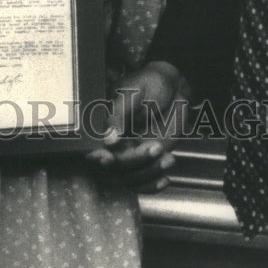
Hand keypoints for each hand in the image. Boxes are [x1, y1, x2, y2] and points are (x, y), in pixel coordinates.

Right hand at [86, 61, 189, 191]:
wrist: (174, 87)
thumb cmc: (151, 82)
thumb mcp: (132, 92)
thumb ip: (118, 114)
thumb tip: (107, 139)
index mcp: (103, 122)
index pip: (92, 146)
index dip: (97, 157)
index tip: (107, 158)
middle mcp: (114, 141)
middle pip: (113, 166)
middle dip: (133, 161)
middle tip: (154, 147)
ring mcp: (130, 152)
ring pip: (129, 178)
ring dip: (148, 172)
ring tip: (165, 154)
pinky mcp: (146, 160)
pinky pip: (143, 182)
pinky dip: (153, 185)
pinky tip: (164, 178)